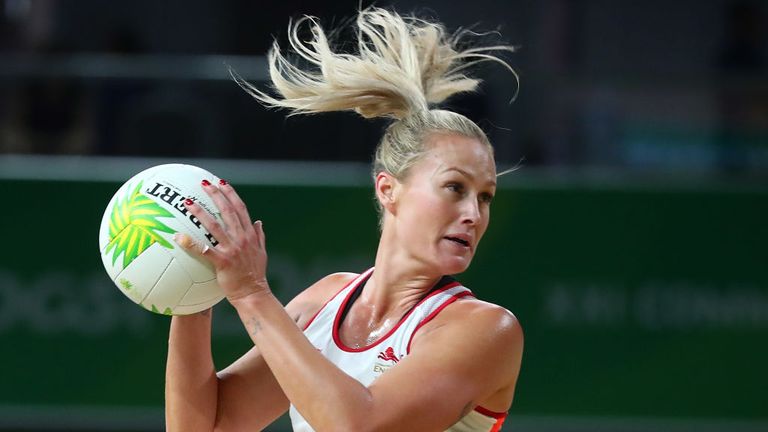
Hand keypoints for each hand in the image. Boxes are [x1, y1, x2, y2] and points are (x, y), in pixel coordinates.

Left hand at [174, 179, 269, 302]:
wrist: (254, 294)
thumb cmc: (255, 275)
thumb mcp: (261, 252)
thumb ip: (259, 236)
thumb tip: (259, 222)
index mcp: (249, 235)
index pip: (240, 209)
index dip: (231, 194)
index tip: (222, 184)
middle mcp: (242, 238)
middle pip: (227, 211)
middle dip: (216, 195)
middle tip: (205, 184)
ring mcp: (232, 249)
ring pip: (214, 226)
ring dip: (200, 212)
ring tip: (188, 202)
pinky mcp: (223, 262)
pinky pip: (204, 250)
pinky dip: (191, 243)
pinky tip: (178, 237)